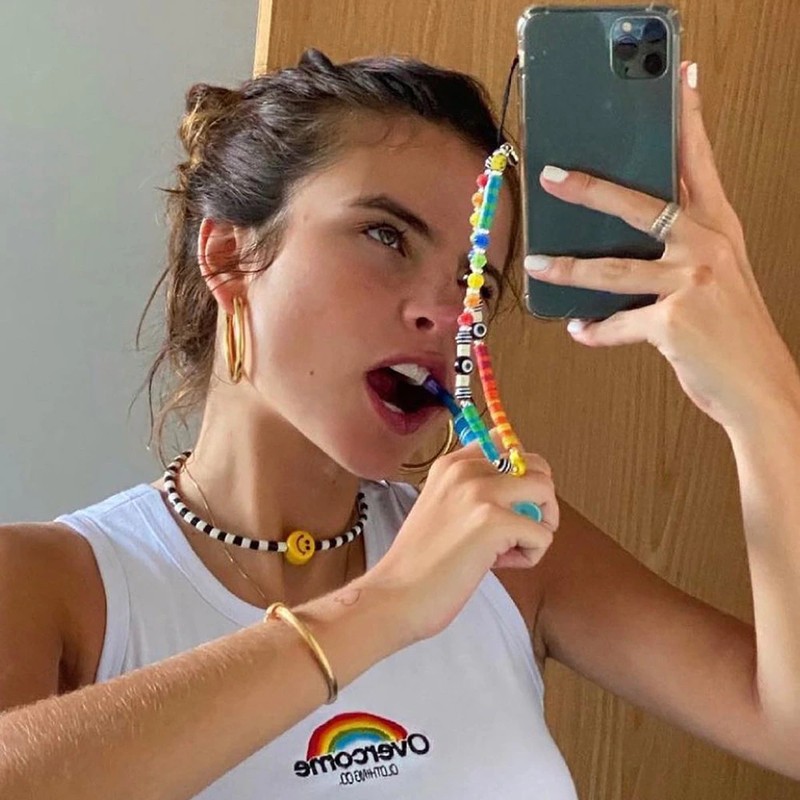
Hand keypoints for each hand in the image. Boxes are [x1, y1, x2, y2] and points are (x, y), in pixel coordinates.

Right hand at [361, 439, 557, 642]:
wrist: (395, 595)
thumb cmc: (418, 563)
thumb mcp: (440, 506)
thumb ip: (471, 492)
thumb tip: (517, 495)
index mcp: (452, 464)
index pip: (508, 447)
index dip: (517, 480)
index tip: (500, 508)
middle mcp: (467, 470)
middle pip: (536, 466)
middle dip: (538, 500)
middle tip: (515, 531)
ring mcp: (481, 493)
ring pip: (545, 492)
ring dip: (540, 525)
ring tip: (509, 548)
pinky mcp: (494, 522)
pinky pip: (543, 534)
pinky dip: (531, 555)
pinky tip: (499, 565)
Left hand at [525, 62, 799, 431]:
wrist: (760, 386)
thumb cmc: (734, 331)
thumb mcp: (720, 275)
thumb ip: (681, 250)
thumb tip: (621, 245)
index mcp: (719, 228)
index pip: (700, 162)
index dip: (688, 120)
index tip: (680, 81)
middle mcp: (706, 247)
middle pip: (638, 204)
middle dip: (589, 189)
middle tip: (552, 177)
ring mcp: (691, 283)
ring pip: (612, 269)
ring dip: (568, 269)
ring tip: (538, 264)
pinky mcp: (673, 322)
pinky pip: (616, 324)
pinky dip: (595, 331)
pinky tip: (580, 330)